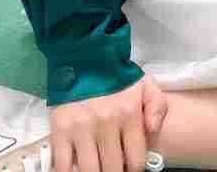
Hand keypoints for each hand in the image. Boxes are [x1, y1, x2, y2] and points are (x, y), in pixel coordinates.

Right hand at [51, 73, 167, 171]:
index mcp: (128, 114)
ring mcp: (81, 129)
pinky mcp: (59, 130)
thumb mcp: (145, 84)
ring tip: (98, 168)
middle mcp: (106, 124)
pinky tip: (76, 170)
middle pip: (113, 169)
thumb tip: (153, 131)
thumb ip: (157, 107)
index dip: (134, 169)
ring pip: (89, 171)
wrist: (83, 56)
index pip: (135, 159)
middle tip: (114, 168)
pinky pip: (62, 165)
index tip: (130, 167)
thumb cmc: (116, 75)